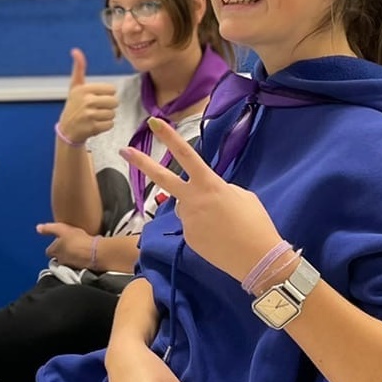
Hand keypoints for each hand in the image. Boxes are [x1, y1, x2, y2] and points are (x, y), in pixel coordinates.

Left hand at [36, 221, 92, 268]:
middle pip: (57, 257)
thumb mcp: (62, 229)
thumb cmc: (77, 240)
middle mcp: (59, 260)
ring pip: (66, 262)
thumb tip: (38, 228)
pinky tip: (84, 254)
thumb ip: (49, 228)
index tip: (59, 242)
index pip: (49, 251)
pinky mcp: (79, 269)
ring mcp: (69, 266)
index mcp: (54, 251)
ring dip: (70, 257)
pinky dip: (78, 261)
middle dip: (61, 253)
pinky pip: (76, 264)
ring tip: (77, 250)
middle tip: (68, 246)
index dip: (53, 246)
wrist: (94, 253)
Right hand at [58, 48, 118, 144]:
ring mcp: (90, 115)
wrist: (67, 129)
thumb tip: (76, 50)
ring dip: (106, 116)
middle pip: (115, 102)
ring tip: (95, 117)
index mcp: (84, 89)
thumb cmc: (74, 105)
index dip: (106, 94)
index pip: (112, 89)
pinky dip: (105, 126)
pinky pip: (110, 124)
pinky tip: (95, 124)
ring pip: (113, 113)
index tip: (96, 98)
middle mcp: (87, 101)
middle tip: (97, 108)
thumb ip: (79, 68)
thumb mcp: (75, 86)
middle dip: (108, 106)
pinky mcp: (93, 128)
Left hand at [120, 118, 282, 282]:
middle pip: (162, 178)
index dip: (169, 137)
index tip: (154, 122)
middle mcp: (193, 200)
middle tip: (124, 150)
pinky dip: (203, 229)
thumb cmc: (256, 223)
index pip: (186, 154)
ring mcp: (187, 220)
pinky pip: (192, 226)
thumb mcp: (241, 195)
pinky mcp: (187, 237)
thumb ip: (219, 189)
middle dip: (142, 162)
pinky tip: (219, 237)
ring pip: (186, 207)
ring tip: (223, 225)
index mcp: (210, 184)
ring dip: (198, 211)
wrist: (258, 259)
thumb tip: (204, 194)